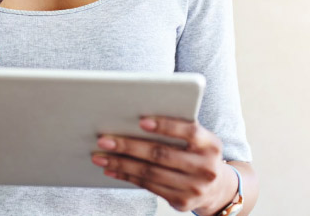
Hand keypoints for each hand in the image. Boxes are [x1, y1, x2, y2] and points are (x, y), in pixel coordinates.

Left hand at [91, 116, 233, 213]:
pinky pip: (149, 187)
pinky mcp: (182, 202)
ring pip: (150, 173)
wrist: (218, 187)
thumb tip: (133, 116)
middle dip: (129, 146)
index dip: (164, 125)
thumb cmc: (197, 150)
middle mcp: (206, 167)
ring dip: (121, 164)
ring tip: (100, 156)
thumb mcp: (197, 137)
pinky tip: (112, 169)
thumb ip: (176, 126)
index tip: (141, 121)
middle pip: (161, 154)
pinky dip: (127, 176)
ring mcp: (194, 188)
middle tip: (104, 140)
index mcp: (210, 143)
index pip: (188, 131)